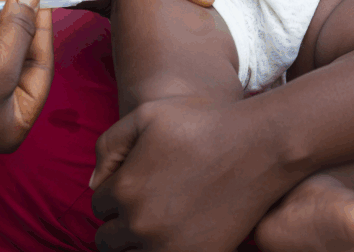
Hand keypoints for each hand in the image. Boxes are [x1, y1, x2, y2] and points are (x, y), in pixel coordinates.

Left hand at [90, 97, 311, 250]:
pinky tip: (176, 233)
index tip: (134, 183)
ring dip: (137, 245)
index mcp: (125, 190)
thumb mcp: (145, 115)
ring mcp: (171, 248)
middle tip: (143, 206)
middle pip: (108, 241)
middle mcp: (141, 225)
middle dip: (118, 224)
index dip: (112, 193)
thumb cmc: (201, 123)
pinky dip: (165, 251)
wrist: (260, 146)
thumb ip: (108, 146)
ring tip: (158, 222)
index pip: (98, 206)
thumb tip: (93, 185)